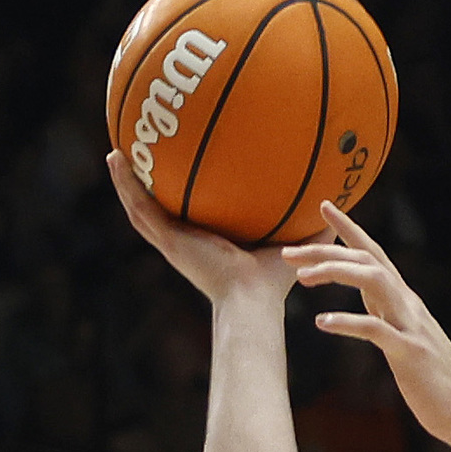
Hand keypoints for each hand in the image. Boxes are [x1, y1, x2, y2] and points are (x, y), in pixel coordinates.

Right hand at [107, 154, 300, 310]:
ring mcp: (172, 241)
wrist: (253, 300)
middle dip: (148, 185)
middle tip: (137, 156)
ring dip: (126, 181)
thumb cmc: (273, 282)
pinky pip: (139, 208)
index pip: (191, 215)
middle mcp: (186, 241)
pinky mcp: (167, 240)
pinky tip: (115, 159)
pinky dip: (125, 184)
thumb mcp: (293, 244)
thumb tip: (335, 204)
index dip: (182, 195)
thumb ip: (312, 227)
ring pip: (140, 207)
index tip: (177, 172)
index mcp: (209, 242)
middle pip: (160, 209)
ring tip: (115, 152)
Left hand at [283, 203, 450, 446]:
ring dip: (335, 273)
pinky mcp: (410, 354)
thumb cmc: (434, 382)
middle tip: (287, 253)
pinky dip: (348, 323)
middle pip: (367, 261)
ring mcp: (411, 327)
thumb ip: (389, 316)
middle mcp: (409, 306)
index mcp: (406, 302)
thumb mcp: (407, 338)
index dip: (349, 228)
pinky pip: (376, 330)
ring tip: (301, 279)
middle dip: (326, 252)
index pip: (375, 254)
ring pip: (374, 281)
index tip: (323, 206)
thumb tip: (370, 302)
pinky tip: (323, 322)